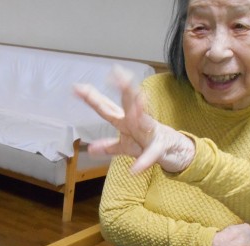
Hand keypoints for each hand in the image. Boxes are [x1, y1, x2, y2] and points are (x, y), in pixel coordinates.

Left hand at [73, 65, 194, 173]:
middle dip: (123, 88)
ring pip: (145, 118)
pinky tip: (135, 169)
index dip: (92, 98)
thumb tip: (90, 149)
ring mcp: (150, 132)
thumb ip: (108, 146)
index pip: (106, 107)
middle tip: (117, 73)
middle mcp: (137, 121)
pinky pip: (151, 154)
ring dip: (141, 109)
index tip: (77, 87)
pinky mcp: (159, 147)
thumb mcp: (124, 146)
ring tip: (138, 98)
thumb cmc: (147, 143)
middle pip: (128, 103)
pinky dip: (143, 161)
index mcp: (125, 121)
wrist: (173, 151)